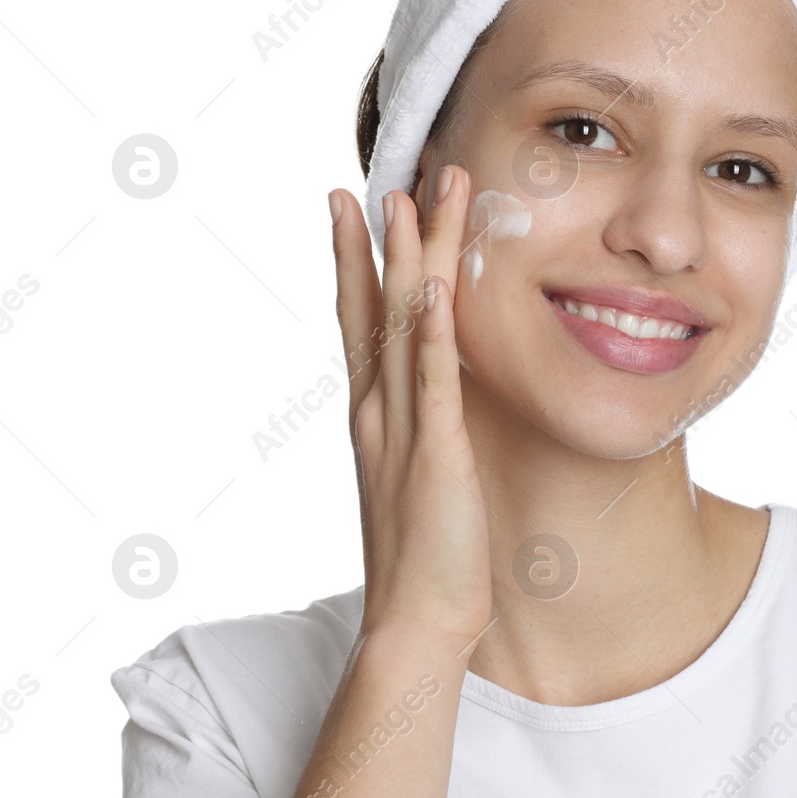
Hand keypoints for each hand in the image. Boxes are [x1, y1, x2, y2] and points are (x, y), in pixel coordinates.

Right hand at [329, 166, 493, 649]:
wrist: (414, 624)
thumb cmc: (428, 554)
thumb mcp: (421, 475)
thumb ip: (424, 429)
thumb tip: (438, 397)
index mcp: (375, 415)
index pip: (362, 321)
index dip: (359, 261)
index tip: (360, 205)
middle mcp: (378, 411)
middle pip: (372, 307)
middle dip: (382, 239)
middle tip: (389, 173)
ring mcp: (401, 430)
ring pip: (399, 327)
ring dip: (407, 259)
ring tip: (410, 197)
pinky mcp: (434, 456)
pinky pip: (432, 383)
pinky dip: (427, 333)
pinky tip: (428, 287)